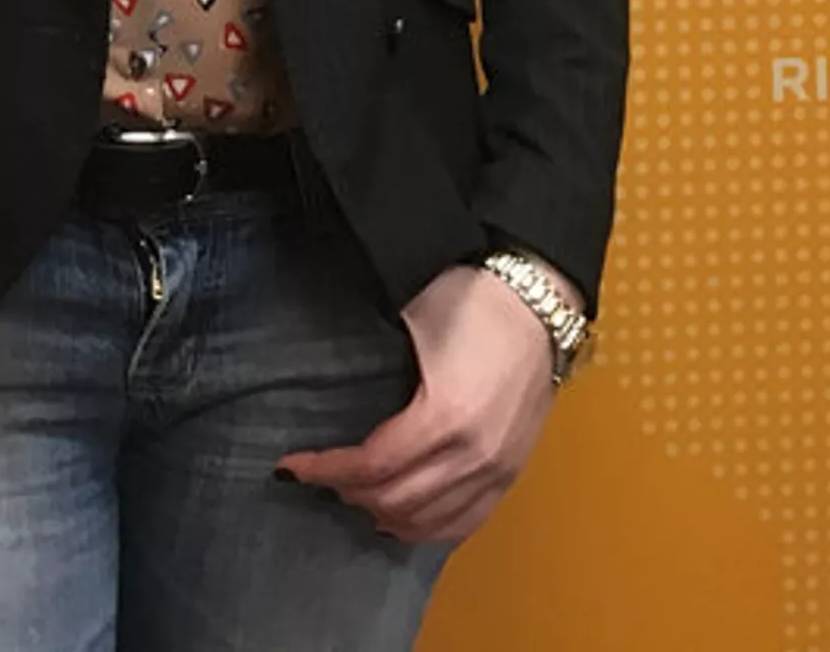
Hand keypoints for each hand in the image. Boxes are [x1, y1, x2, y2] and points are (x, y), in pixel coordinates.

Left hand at [274, 263, 559, 544]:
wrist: (538, 301)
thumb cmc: (472, 302)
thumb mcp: (412, 322)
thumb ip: (378, 369)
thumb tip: (333, 393)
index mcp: (445, 416)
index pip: (372, 466)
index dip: (326, 470)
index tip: (291, 466)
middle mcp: (474, 455)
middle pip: (396, 501)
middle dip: (350, 493)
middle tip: (321, 476)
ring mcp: (498, 470)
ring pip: (429, 522)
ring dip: (384, 514)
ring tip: (355, 495)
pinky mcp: (512, 474)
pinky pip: (465, 523)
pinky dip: (427, 528)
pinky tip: (401, 518)